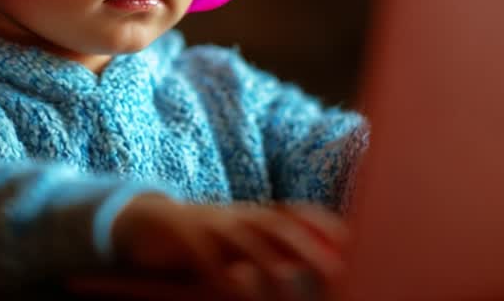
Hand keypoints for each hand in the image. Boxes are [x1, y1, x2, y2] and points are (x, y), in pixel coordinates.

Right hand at [72, 194, 347, 300]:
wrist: (149, 222)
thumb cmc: (207, 238)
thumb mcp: (245, 242)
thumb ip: (280, 250)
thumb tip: (325, 263)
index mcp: (256, 214)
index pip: (298, 213)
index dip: (325, 226)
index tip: (354, 243)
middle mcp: (238, 215)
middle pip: (278, 225)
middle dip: (308, 246)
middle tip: (335, 270)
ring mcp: (211, 223)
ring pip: (244, 238)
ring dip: (268, 262)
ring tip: (286, 284)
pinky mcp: (184, 237)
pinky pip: (203, 253)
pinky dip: (218, 271)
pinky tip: (231, 290)